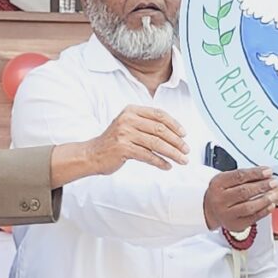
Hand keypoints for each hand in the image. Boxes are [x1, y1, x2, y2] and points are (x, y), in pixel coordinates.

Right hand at [61, 103, 186, 182]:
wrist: (92, 154)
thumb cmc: (114, 142)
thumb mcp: (129, 125)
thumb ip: (147, 125)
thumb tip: (174, 132)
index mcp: (132, 111)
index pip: (159, 114)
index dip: (174, 124)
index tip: (184, 134)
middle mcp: (128, 119)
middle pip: (160, 129)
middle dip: (176, 141)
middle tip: (186, 150)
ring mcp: (124, 134)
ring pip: (156, 143)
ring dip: (172, 153)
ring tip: (181, 160)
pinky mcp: (123, 148)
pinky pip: (147, 156)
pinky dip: (160, 162)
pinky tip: (167, 166)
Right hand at [203, 165, 277, 238]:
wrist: (209, 211)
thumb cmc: (222, 193)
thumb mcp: (227, 180)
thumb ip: (244, 177)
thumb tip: (266, 175)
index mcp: (218, 184)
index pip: (239, 176)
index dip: (255, 173)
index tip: (268, 171)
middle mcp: (220, 199)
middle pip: (244, 192)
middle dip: (262, 186)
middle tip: (274, 182)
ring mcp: (226, 214)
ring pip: (248, 207)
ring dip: (264, 200)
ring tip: (273, 195)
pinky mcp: (234, 225)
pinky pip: (252, 218)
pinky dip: (264, 211)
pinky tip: (270, 205)